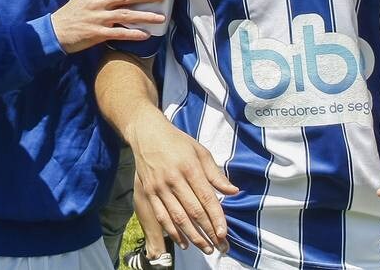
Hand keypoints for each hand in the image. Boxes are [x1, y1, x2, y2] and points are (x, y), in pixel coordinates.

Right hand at [51, 0, 164, 53]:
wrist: (55, 31)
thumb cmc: (72, 13)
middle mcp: (98, 4)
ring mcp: (98, 19)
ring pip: (125, 16)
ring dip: (145, 16)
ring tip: (161, 18)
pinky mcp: (97, 34)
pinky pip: (118, 34)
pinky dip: (133, 34)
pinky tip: (146, 35)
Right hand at [133, 122, 238, 253]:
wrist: (146, 132)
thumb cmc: (177, 141)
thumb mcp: (200, 151)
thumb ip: (215, 174)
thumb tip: (233, 191)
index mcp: (189, 167)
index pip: (206, 197)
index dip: (216, 217)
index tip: (224, 233)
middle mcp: (173, 178)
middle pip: (193, 211)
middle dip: (208, 231)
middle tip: (220, 246)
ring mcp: (159, 186)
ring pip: (177, 217)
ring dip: (192, 236)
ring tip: (205, 248)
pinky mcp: (149, 191)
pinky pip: (161, 216)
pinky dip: (172, 231)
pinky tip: (183, 242)